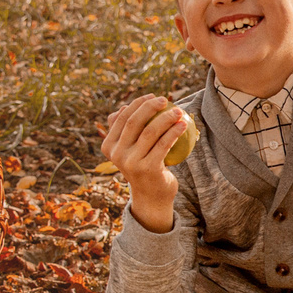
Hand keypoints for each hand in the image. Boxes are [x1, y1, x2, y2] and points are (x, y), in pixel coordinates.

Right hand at [101, 94, 187, 232]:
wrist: (151, 196)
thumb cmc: (142, 166)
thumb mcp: (128, 150)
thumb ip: (123, 131)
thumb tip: (123, 107)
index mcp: (108, 146)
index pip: (122, 118)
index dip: (137, 103)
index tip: (153, 96)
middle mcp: (117, 154)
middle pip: (134, 122)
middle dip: (150, 106)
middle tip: (166, 100)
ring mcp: (132, 162)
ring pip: (150, 131)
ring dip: (167, 117)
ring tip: (179, 111)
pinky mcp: (148, 168)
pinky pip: (164, 144)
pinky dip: (174, 131)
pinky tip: (184, 124)